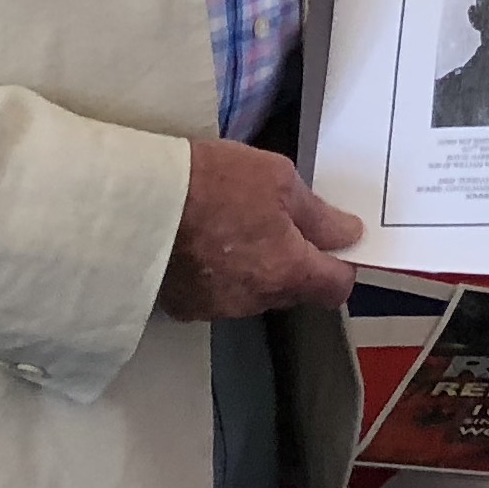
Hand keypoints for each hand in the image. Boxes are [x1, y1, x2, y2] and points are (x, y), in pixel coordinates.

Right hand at [157, 137, 361, 320]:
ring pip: (255, 293)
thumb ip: (318, 214)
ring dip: (256, 268)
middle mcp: (256, 300)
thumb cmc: (214, 183)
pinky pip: (218, 295)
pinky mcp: (185, 307)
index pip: (335, 288)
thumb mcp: (277, 179)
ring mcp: (217, 308)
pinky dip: (221, 275)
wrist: (140, 203)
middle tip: (279, 221)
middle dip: (297, 262)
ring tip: (235, 227)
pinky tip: (205, 244)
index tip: (337, 242)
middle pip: (294, 290)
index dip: (342, 265)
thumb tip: (348, 234)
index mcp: (286, 271)